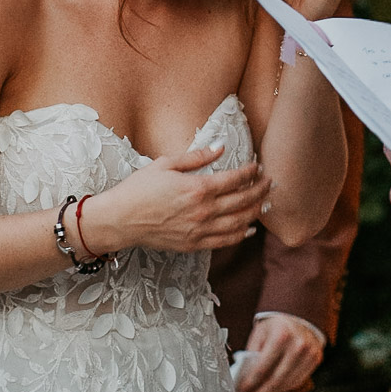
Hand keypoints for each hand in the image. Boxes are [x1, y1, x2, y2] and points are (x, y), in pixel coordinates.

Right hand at [79, 144, 269, 256]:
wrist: (120, 220)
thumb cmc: (139, 189)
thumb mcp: (165, 164)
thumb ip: (197, 157)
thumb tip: (221, 147)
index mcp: (197, 188)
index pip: (234, 179)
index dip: (250, 173)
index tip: (257, 167)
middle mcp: (203, 211)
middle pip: (243, 201)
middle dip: (260, 190)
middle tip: (270, 183)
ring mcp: (199, 230)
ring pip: (239, 223)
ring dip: (256, 212)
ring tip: (265, 203)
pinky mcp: (194, 244)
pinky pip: (225, 241)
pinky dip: (241, 235)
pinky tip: (250, 228)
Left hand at [235, 312, 324, 391]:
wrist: (299, 316)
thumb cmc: (276, 326)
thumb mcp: (260, 333)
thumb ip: (252, 353)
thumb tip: (243, 377)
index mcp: (281, 335)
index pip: (263, 367)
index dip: (250, 382)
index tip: (242, 391)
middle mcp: (298, 345)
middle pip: (276, 379)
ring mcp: (309, 353)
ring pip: (288, 383)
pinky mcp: (316, 359)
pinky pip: (298, 380)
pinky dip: (284, 387)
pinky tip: (273, 390)